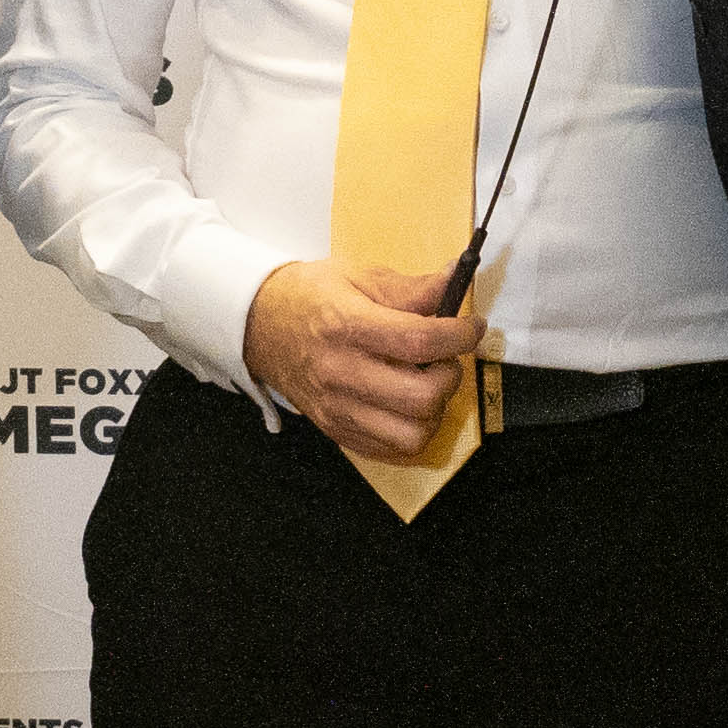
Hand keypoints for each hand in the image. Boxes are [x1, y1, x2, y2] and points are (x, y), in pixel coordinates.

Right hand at [244, 255, 485, 463]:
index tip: (471, 328)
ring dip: (434, 411)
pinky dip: (411, 432)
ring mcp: (337, 408)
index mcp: (347, 326)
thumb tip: (453, 282)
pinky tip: (408, 406)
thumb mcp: (357, 276)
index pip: (418, 340)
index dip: (459, 335)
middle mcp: (341, 372)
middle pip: (421, 396)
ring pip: (411, 435)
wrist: (257, 325)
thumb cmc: (309, 297)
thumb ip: (410, 288)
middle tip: (444, 358)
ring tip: (426, 385)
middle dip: (449, 376)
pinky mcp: (336, 430)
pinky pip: (391, 450)